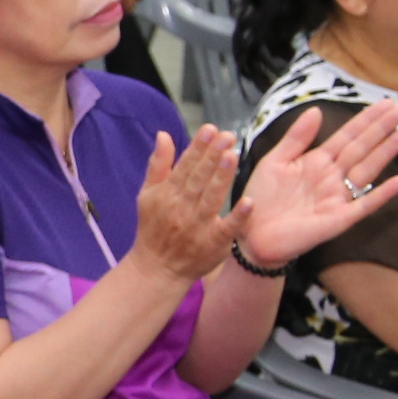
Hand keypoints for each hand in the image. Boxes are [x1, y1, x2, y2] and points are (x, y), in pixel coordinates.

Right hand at [131, 126, 243, 279]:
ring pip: (211, 198)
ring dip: (222, 178)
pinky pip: (227, 228)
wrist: (156, 269)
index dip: (197, 147)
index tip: (210, 130)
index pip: (184, 166)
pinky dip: (238, 217)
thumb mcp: (148, 195)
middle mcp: (181, 208)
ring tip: (233, 155)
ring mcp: (197, 226)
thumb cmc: (153, 227)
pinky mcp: (213, 243)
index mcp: (167, 194)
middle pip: (198, 179)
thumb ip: (158, 164)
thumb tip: (164, 134)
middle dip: (212, 156)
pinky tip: (249, 202)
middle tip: (227, 136)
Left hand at [231, 101, 397, 269]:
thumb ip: (296, 137)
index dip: (366, 119)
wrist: (251, 235)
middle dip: (382, 128)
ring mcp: (338, 197)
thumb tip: (316, 109)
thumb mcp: (275, 161)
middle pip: (362, 147)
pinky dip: (385, 193)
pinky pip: (367, 204)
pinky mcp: (339, 218)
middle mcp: (332, 177)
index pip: (348, 135)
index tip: (386, 102)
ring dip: (387, 151)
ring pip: (368, 169)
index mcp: (317, 161)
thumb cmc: (262, 199)